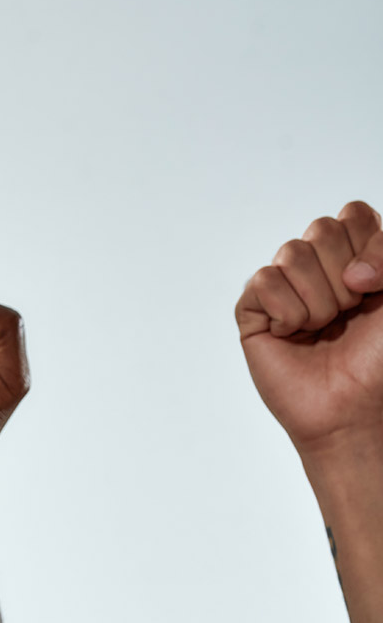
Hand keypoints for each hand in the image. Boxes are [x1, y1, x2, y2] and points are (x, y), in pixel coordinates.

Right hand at [236, 201, 382, 455]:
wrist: (357, 408)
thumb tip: (352, 274)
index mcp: (356, 256)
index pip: (351, 214)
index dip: (368, 246)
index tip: (376, 287)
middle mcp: (318, 268)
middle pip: (320, 228)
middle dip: (343, 277)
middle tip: (349, 314)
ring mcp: (283, 288)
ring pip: (291, 253)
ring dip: (319, 300)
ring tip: (323, 329)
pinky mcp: (253, 312)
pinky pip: (263, 282)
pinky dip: (287, 312)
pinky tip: (293, 334)